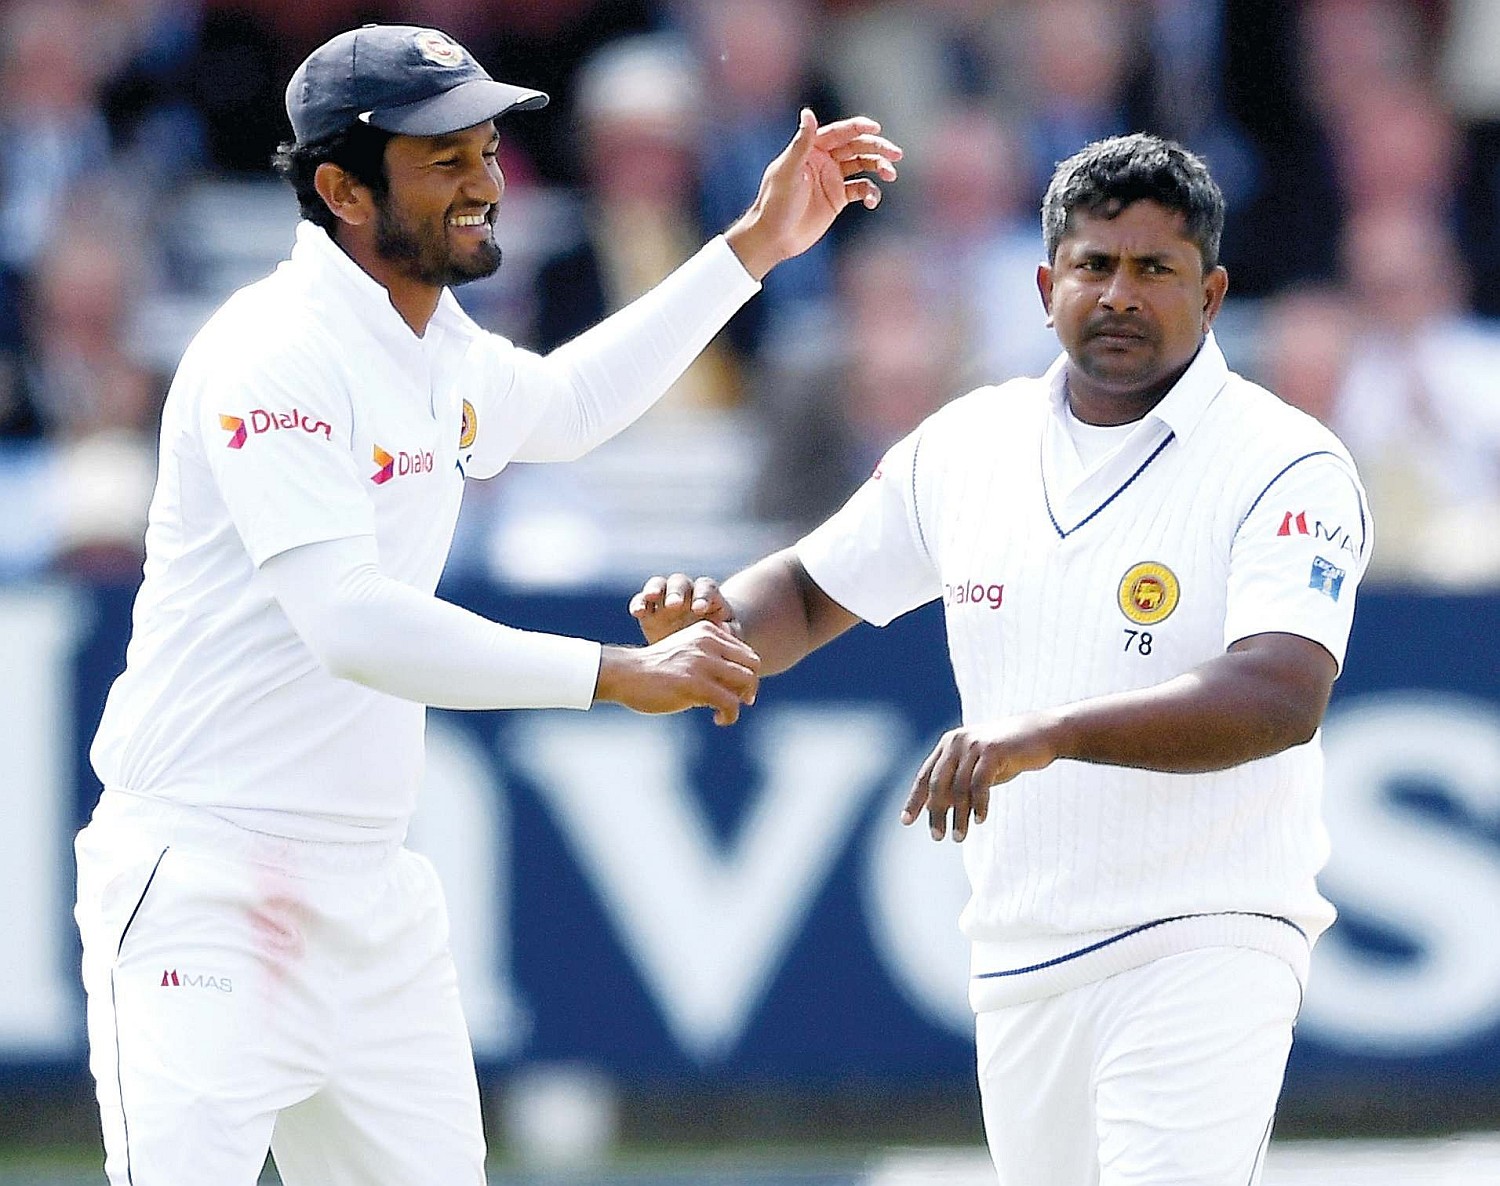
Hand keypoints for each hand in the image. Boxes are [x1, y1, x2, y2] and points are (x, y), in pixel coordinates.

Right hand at [595, 619, 758, 725]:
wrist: (625, 674)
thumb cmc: (656, 668)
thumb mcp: (687, 651)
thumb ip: (712, 658)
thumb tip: (742, 682)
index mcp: (708, 631)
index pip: (746, 652)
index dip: (748, 673)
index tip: (738, 691)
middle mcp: (708, 642)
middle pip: (752, 664)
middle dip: (750, 686)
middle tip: (741, 701)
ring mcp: (702, 662)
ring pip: (746, 681)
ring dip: (741, 701)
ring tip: (724, 712)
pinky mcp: (695, 684)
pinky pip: (730, 702)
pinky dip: (730, 715)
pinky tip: (718, 720)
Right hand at [630, 572, 735, 644]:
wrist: (702, 645)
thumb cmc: (722, 635)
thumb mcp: (730, 634)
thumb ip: (730, 631)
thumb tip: (726, 630)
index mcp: (707, 595)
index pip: (705, 588)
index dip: (702, 595)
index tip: (699, 609)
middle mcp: (686, 592)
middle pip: (680, 582)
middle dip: (677, 592)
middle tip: (675, 604)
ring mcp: (665, 598)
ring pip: (659, 585)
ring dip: (654, 589)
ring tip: (650, 598)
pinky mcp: (649, 609)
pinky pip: (641, 600)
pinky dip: (638, 603)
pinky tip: (637, 612)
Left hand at [725, 109, 901, 279]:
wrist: (775, 236)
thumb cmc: (776, 202)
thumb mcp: (788, 171)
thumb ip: (801, 143)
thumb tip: (808, 113)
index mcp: (812, 149)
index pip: (840, 133)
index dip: (859, 128)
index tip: (877, 129)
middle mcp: (825, 160)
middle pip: (857, 147)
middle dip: (877, 148)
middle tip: (896, 154)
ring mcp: (832, 179)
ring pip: (863, 166)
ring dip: (879, 167)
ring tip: (891, 174)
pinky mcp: (838, 199)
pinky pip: (861, 190)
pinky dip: (871, 193)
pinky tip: (872, 201)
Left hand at [903, 714, 1061, 841]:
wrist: (1043, 733)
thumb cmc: (1008, 754)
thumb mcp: (977, 766)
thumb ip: (957, 782)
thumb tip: (934, 808)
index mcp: (948, 744)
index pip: (925, 776)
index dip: (914, 800)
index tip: (905, 821)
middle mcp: (957, 742)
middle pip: (938, 784)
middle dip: (936, 813)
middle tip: (938, 837)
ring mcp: (974, 744)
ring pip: (959, 788)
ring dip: (958, 816)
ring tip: (959, 837)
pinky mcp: (993, 751)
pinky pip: (980, 784)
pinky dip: (979, 804)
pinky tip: (980, 820)